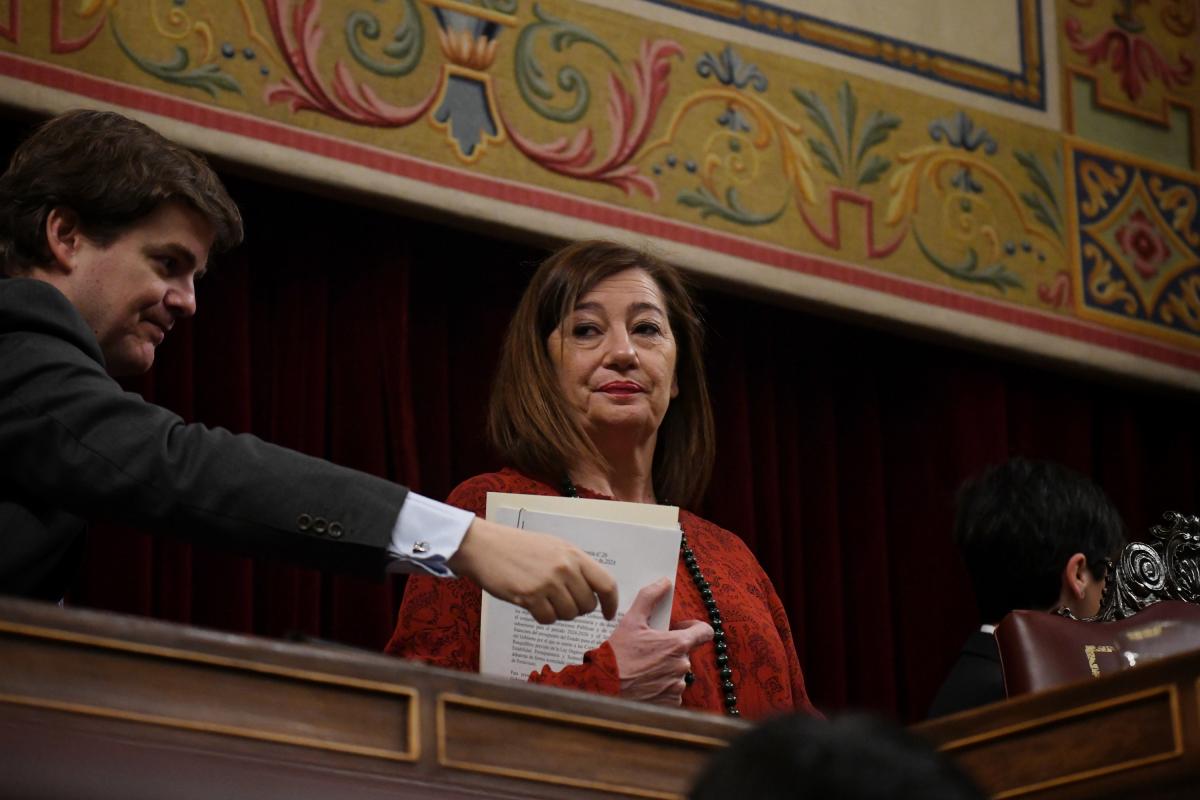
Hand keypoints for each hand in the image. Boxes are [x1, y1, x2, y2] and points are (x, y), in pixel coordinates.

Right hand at [448, 517, 618, 623]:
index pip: (606, 583)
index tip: (608, 614)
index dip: (611, 603)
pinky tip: (532, 603)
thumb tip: (594, 591)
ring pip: (569, 614)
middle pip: (587, 605)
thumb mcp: (553, 547)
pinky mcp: (530, 596)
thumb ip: (574, 566)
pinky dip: (542, 617)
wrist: (485, 546)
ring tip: (544, 599)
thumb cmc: (518, 546)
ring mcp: (547, 583)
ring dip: (558, 613)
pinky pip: (548, 619)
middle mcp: (564, 568)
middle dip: (577, 609)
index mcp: (573, 554)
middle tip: (562, 602)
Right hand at [607, 578, 712, 704]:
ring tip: (644, 668)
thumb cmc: (617, 654)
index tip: (679, 629)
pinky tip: (644, 684)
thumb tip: (663, 582)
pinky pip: (672, 692)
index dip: (694, 628)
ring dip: (666, 669)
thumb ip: (649, 597)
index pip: (705, 632)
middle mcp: (682, 666)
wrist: (604, 687)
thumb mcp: (631, 620)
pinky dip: (661, 688)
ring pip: (677, 673)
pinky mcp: (671, 703)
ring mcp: (677, 687)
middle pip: (685, 653)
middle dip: (671, 650)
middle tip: (649, 649)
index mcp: (677, 644)